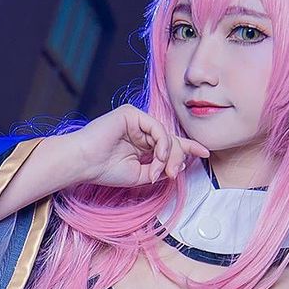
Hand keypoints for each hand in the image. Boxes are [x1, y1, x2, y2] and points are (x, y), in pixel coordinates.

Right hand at [66, 105, 209, 189]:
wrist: (83, 163)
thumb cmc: (105, 170)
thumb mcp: (141, 175)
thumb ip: (160, 169)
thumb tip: (178, 165)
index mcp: (142, 144)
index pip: (170, 143)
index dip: (188, 148)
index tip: (205, 154)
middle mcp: (141, 130)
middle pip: (172, 140)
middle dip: (178, 158)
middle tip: (172, 174)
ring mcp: (136, 121)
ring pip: (166, 135)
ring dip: (169, 155)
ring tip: (162, 170)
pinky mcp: (131, 113)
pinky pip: (156, 127)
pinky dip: (162, 143)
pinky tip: (158, 156)